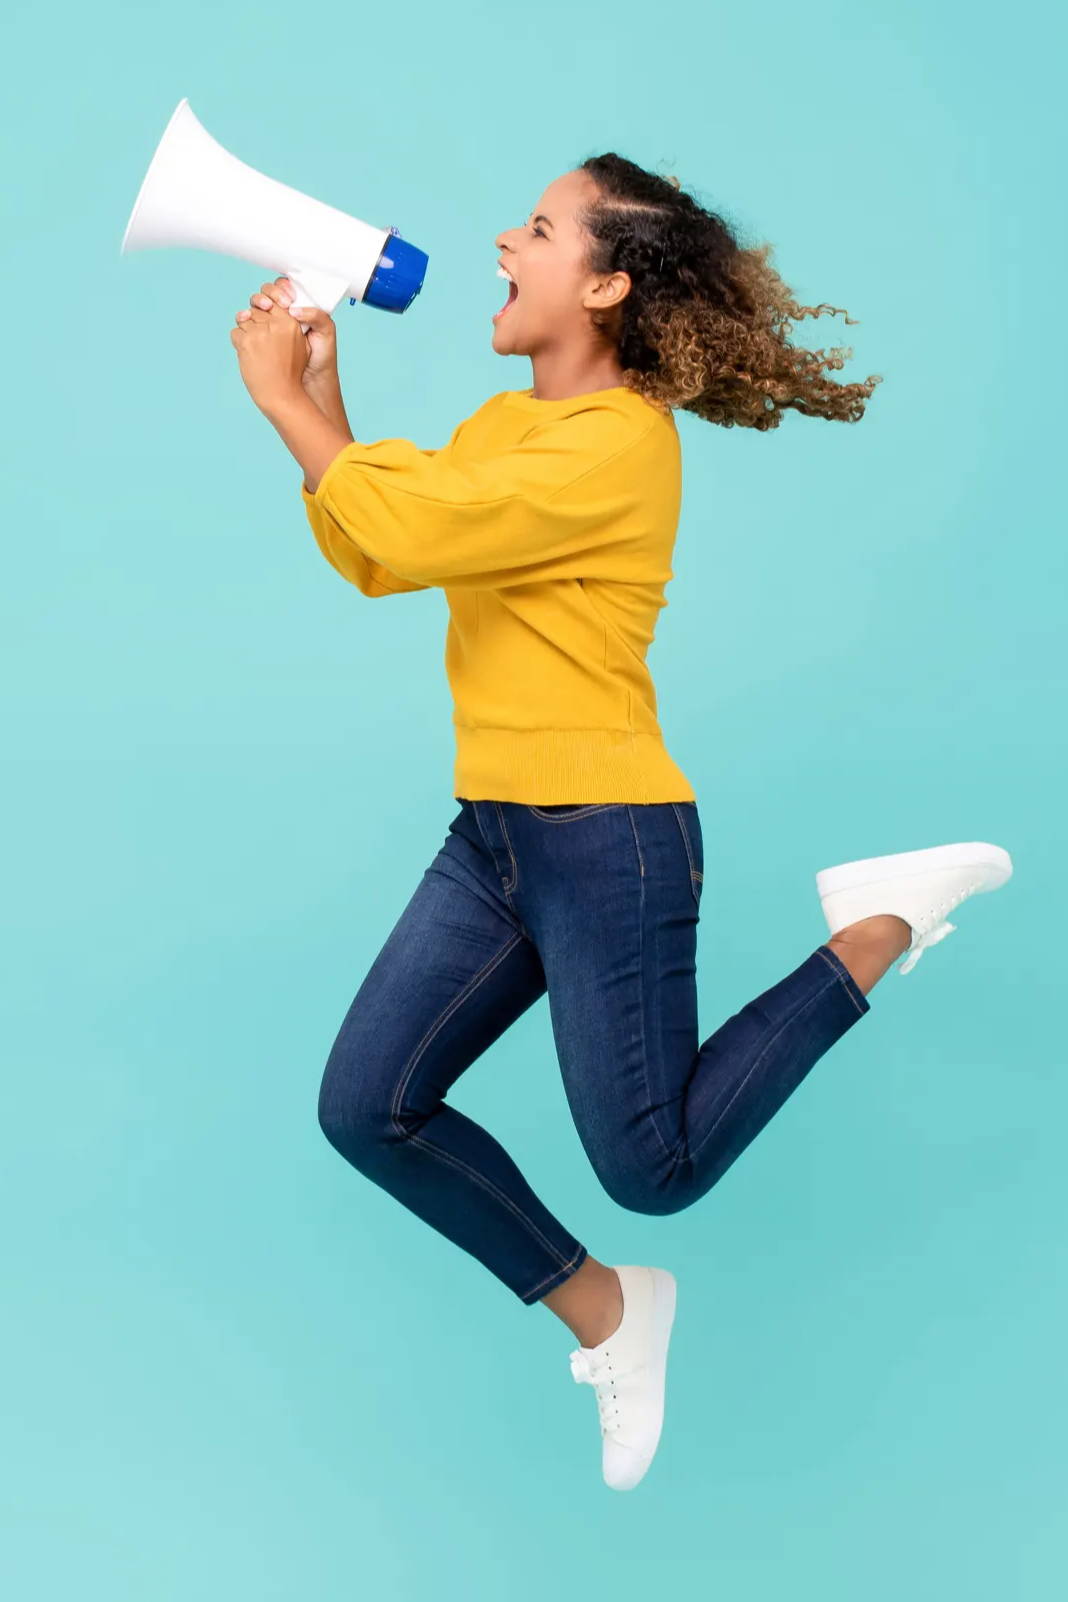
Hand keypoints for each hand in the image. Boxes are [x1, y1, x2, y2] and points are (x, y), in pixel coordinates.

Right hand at [234, 277, 337, 394]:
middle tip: (273, 305)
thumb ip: (317, 315)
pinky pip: (249, 322)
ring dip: (257, 303)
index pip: (285, 288)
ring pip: (257, 306)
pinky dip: (246, 317)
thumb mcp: (326, 333)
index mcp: (299, 308)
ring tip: (264, 310)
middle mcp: (283, 314)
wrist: (312, 381)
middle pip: (268, 294)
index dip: (283, 288)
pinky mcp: (261, 337)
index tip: (288, 299)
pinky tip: (249, 320)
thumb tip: (294, 310)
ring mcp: (270, 325)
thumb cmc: (321, 356)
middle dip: (268, 294)